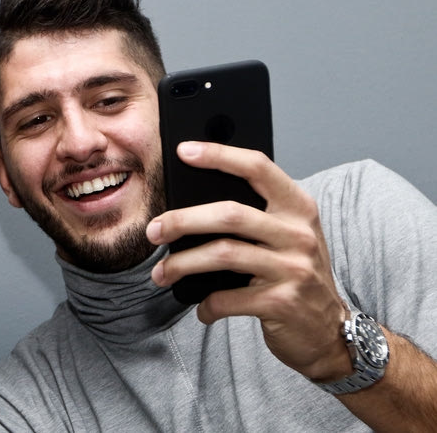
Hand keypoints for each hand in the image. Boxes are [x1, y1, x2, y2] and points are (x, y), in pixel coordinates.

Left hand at [147, 141, 351, 380]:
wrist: (329, 332)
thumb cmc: (295, 276)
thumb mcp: (287, 237)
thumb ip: (254, 216)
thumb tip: (189, 204)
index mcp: (299, 208)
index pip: (257, 168)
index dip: (220, 155)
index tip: (184, 151)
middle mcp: (299, 234)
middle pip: (229, 214)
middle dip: (183, 220)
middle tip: (154, 230)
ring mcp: (294, 268)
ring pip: (223, 254)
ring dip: (182, 264)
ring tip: (161, 273)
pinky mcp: (283, 302)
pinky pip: (228, 297)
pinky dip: (207, 304)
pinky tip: (202, 308)